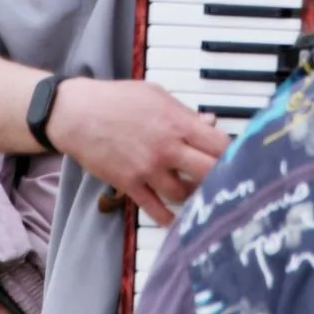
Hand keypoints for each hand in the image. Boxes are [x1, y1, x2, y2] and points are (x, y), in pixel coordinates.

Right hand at [48, 78, 230, 226]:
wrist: (77, 113)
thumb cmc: (117, 99)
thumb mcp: (156, 95)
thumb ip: (185, 113)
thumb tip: (210, 123)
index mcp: (177, 123)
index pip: (219, 144)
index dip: (233, 153)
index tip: (237, 158)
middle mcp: (167, 148)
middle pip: (209, 173)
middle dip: (221, 179)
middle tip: (226, 183)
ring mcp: (148, 168)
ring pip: (185, 194)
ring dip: (194, 197)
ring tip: (199, 194)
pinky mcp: (130, 184)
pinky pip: (155, 208)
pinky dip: (168, 217)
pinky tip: (175, 219)